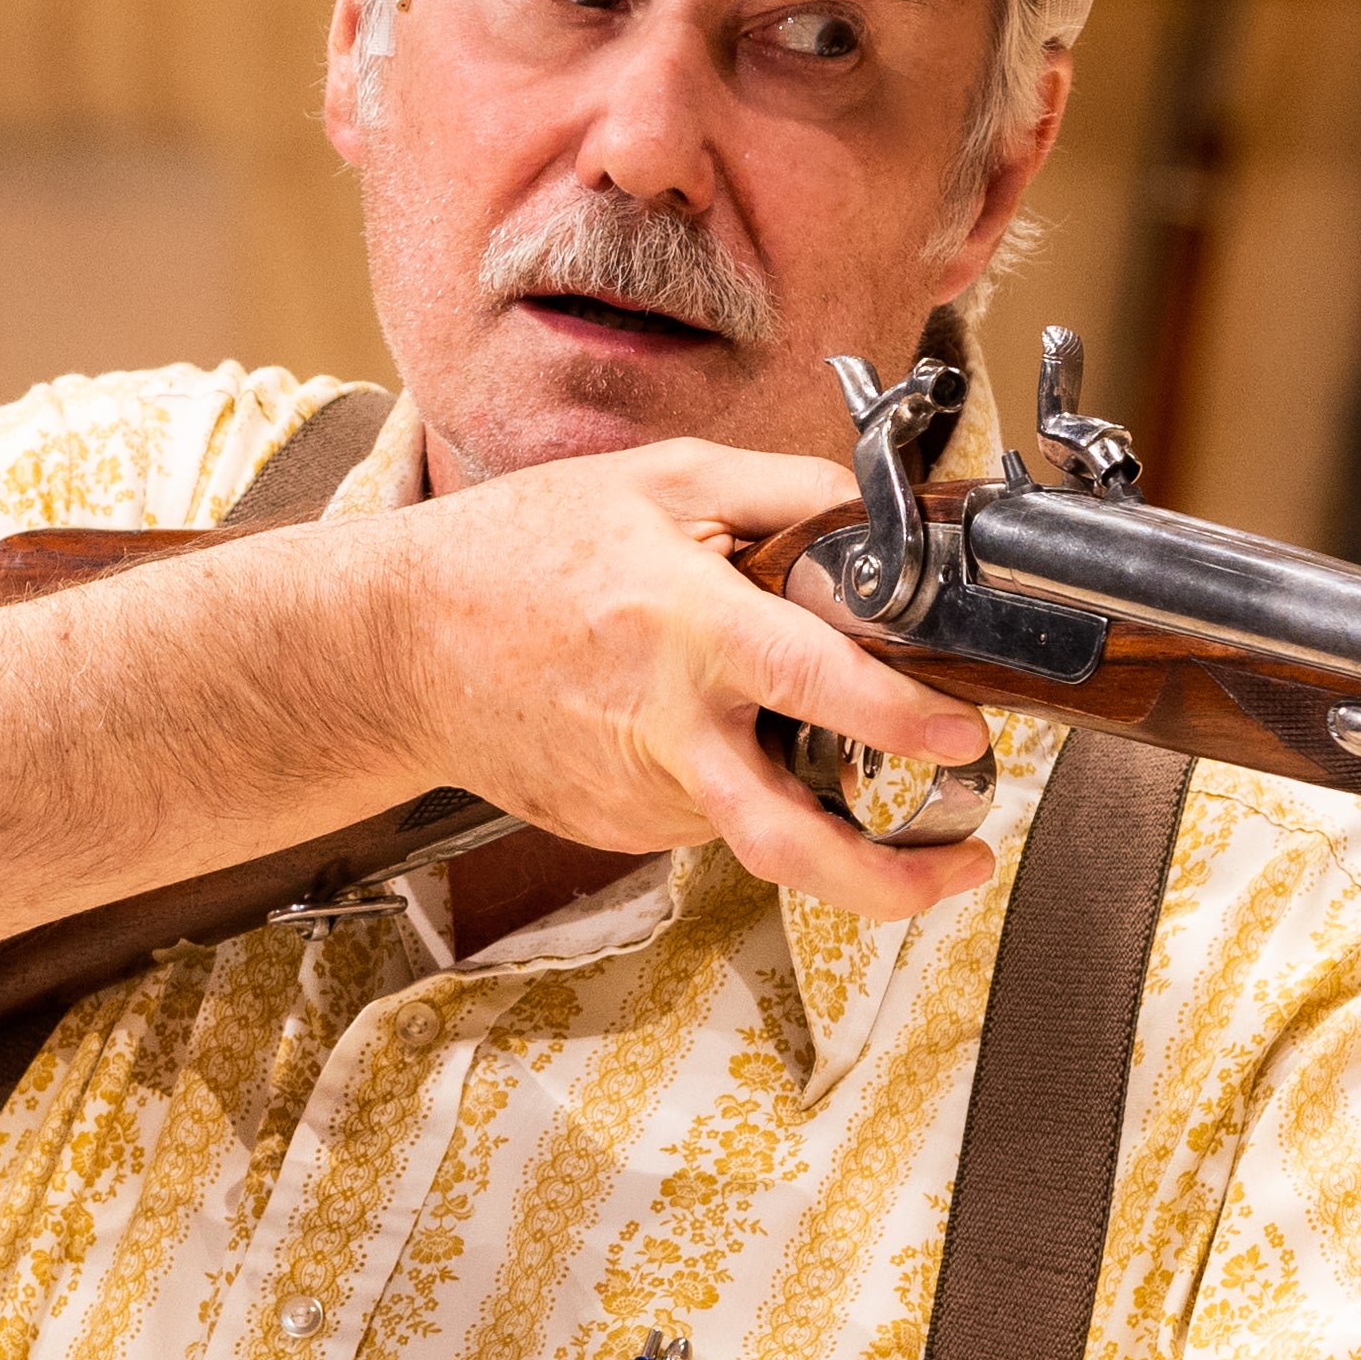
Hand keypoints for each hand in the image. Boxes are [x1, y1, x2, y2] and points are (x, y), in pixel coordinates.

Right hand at [359, 436, 1003, 920]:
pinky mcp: (616, 828)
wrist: (397, 645)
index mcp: (681, 627)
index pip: (808, 681)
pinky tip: (693, 721)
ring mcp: (635, 793)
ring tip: (787, 718)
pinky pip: (709, 809)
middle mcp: (662, 727)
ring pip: (759, 814)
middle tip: (960, 865)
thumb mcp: (663, 479)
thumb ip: (786, 490)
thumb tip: (887, 522)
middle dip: (885, 880)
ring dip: (802, 784)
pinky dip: (733, 773)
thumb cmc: (520, 551)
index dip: (894, 717)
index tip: (964, 738)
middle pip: (785, 841)